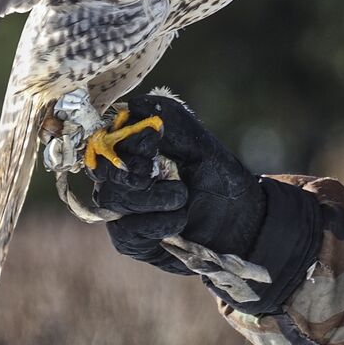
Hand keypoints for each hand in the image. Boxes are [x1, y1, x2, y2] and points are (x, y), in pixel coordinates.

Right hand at [86, 94, 267, 275]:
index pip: (110, 140)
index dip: (127, 140)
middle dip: (132, 172)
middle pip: (104, 170)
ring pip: (113, 199)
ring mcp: (121, 209)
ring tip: (182, 196)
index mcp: (135, 151)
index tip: (155, 140)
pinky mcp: (128, 239)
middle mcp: (121, 178)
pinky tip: (180, 219)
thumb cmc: (218, 178)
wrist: (239, 220)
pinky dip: (158, 223)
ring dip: (153, 198)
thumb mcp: (200, 145)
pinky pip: (128, 230)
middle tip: (157, 174)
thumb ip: (173, 122)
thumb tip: (135, 104)